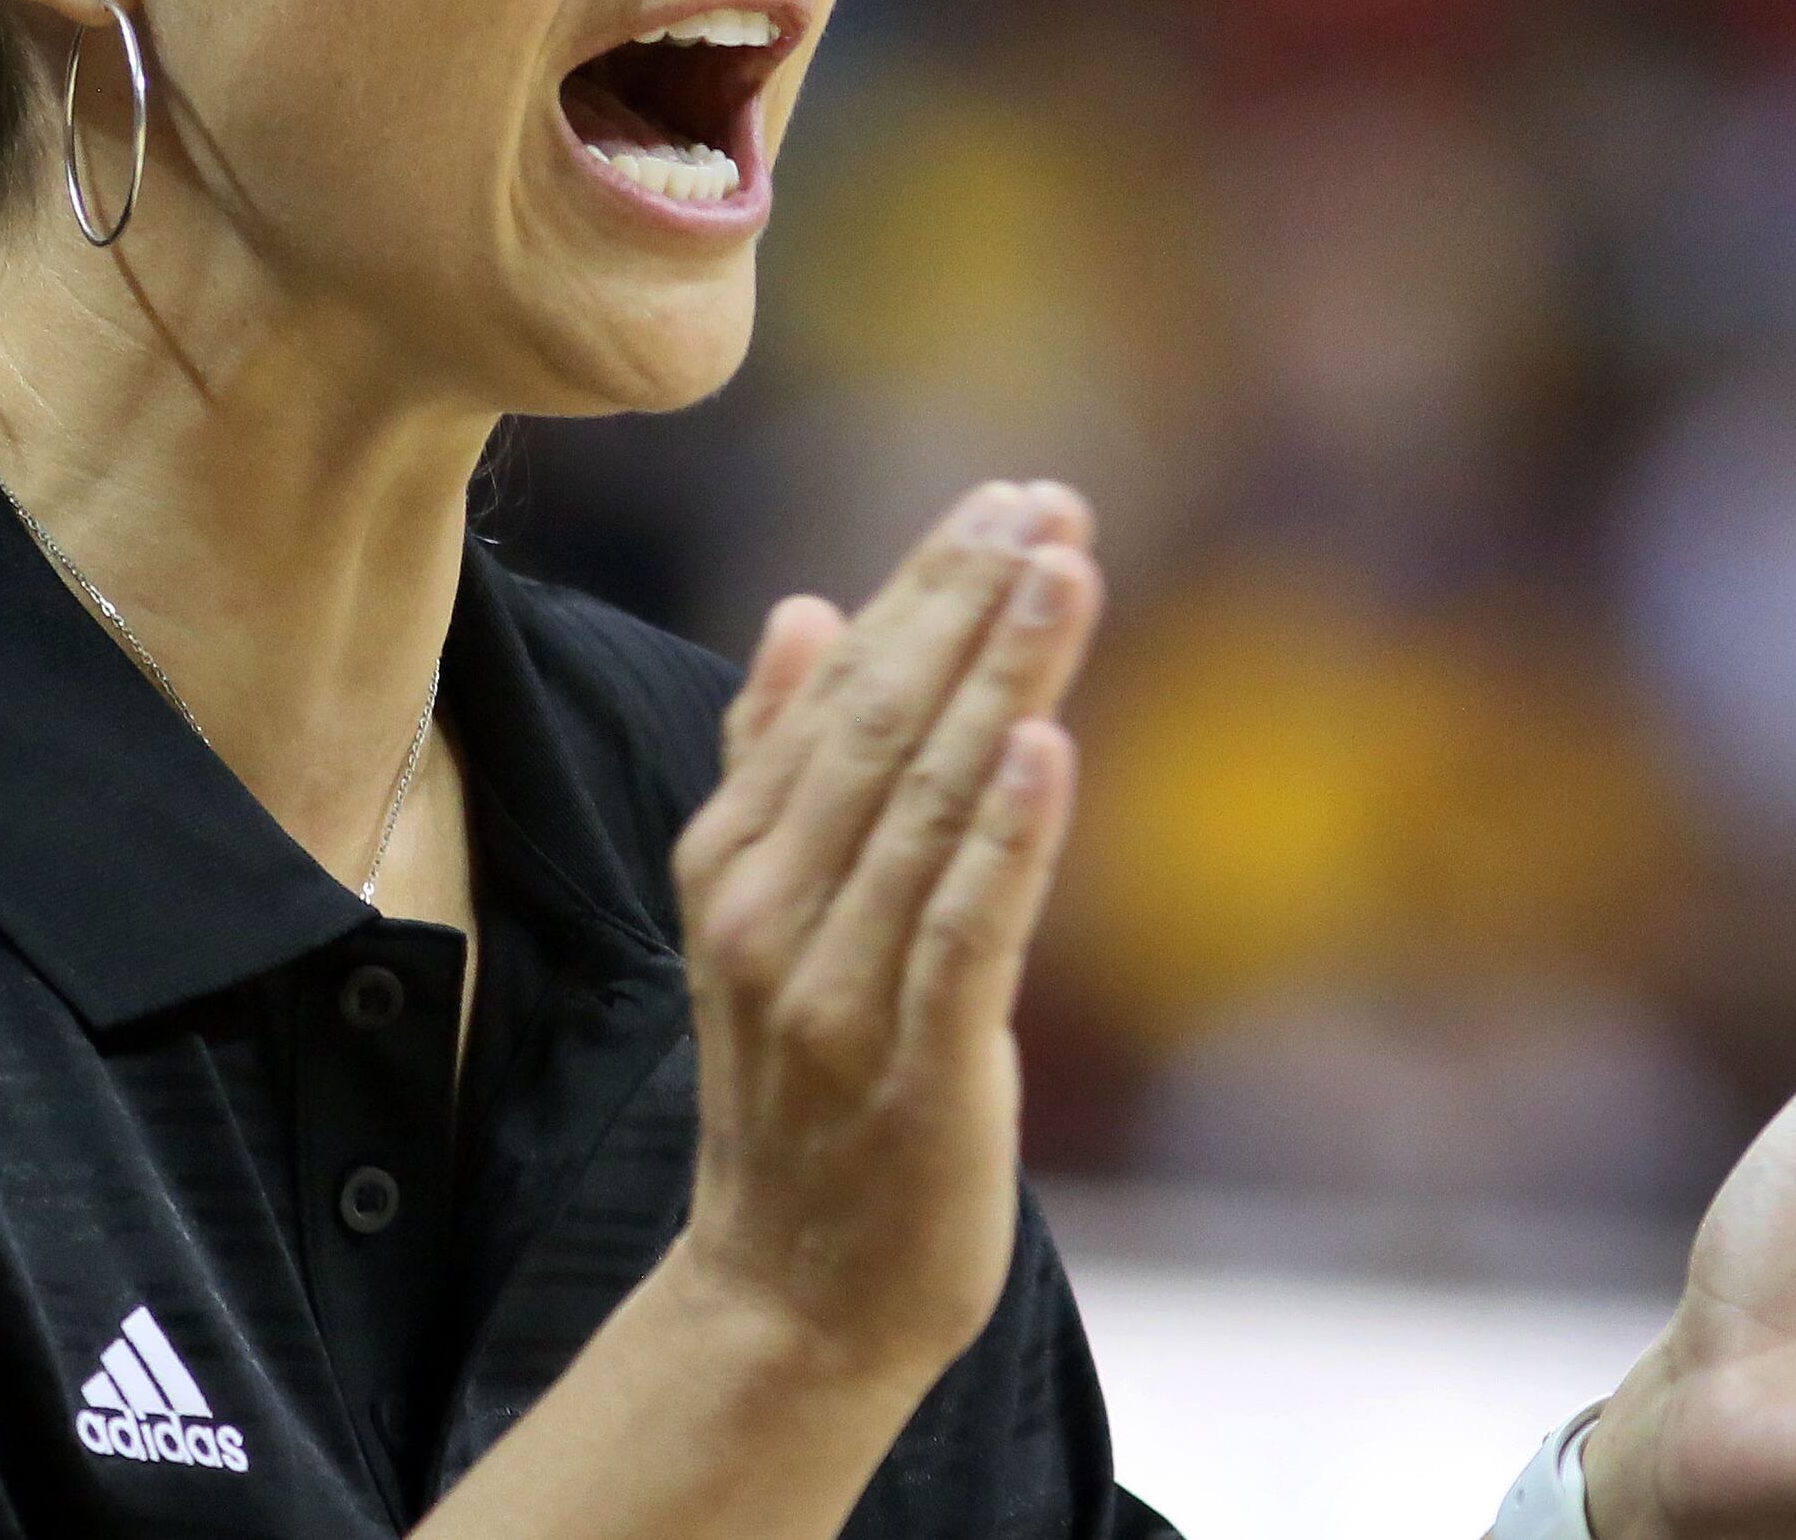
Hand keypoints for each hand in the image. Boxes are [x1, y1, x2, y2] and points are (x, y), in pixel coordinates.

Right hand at [663, 480, 1104, 1394]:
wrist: (788, 1295)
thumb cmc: (797, 1090)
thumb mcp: (758, 912)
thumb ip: (773, 761)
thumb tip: (802, 608)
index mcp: (732, 859)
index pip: (836, 690)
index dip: (923, 588)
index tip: (1004, 500)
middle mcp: (769, 911)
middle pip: (881, 726)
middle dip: (968, 605)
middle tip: (1049, 504)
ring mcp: (835, 990)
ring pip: (928, 805)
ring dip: (999, 679)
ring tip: (1063, 572)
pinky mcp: (918, 1066)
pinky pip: (964, 931)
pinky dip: (1006, 835)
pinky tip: (1046, 744)